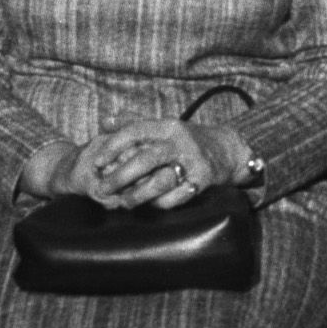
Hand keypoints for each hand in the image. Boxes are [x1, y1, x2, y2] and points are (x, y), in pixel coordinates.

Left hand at [37, 119, 253, 211]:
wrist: (229, 150)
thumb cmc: (188, 140)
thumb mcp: (165, 126)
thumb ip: (134, 122)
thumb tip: (105, 121)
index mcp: (168, 126)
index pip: (135, 131)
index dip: (113, 146)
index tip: (98, 162)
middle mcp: (180, 142)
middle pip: (145, 158)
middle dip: (121, 176)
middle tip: (103, 188)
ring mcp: (193, 161)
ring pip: (160, 181)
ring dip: (138, 194)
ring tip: (124, 202)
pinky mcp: (203, 180)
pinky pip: (177, 196)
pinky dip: (160, 203)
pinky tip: (149, 206)